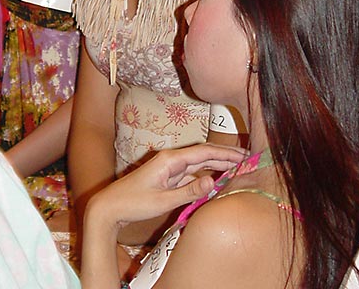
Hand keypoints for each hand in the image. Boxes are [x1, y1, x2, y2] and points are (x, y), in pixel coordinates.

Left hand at [87, 143, 247, 232]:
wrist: (110, 206)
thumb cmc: (134, 203)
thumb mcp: (163, 200)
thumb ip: (189, 191)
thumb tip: (214, 182)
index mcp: (171, 159)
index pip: (204, 152)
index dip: (226, 153)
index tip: (244, 155)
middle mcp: (172, 160)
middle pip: (204, 155)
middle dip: (225, 156)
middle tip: (248, 159)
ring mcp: (169, 168)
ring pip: (199, 163)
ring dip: (217, 164)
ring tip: (237, 167)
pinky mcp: (168, 178)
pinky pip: (192, 173)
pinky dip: (206, 174)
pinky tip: (216, 179)